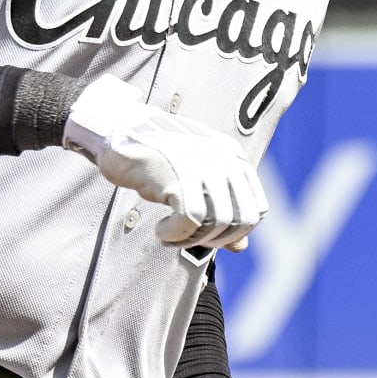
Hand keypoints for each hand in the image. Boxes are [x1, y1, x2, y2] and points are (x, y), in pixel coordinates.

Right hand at [62, 77, 266, 251]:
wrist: (119, 130)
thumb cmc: (157, 159)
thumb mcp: (196, 180)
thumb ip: (222, 208)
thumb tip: (241, 246)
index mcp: (233, 156)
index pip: (258, 208)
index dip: (236, 231)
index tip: (208, 235)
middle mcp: (223, 158)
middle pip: (243, 219)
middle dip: (217, 240)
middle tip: (189, 240)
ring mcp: (202, 164)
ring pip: (218, 221)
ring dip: (193, 239)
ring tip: (170, 235)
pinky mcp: (178, 174)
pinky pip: (190, 219)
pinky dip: (176, 235)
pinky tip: (162, 231)